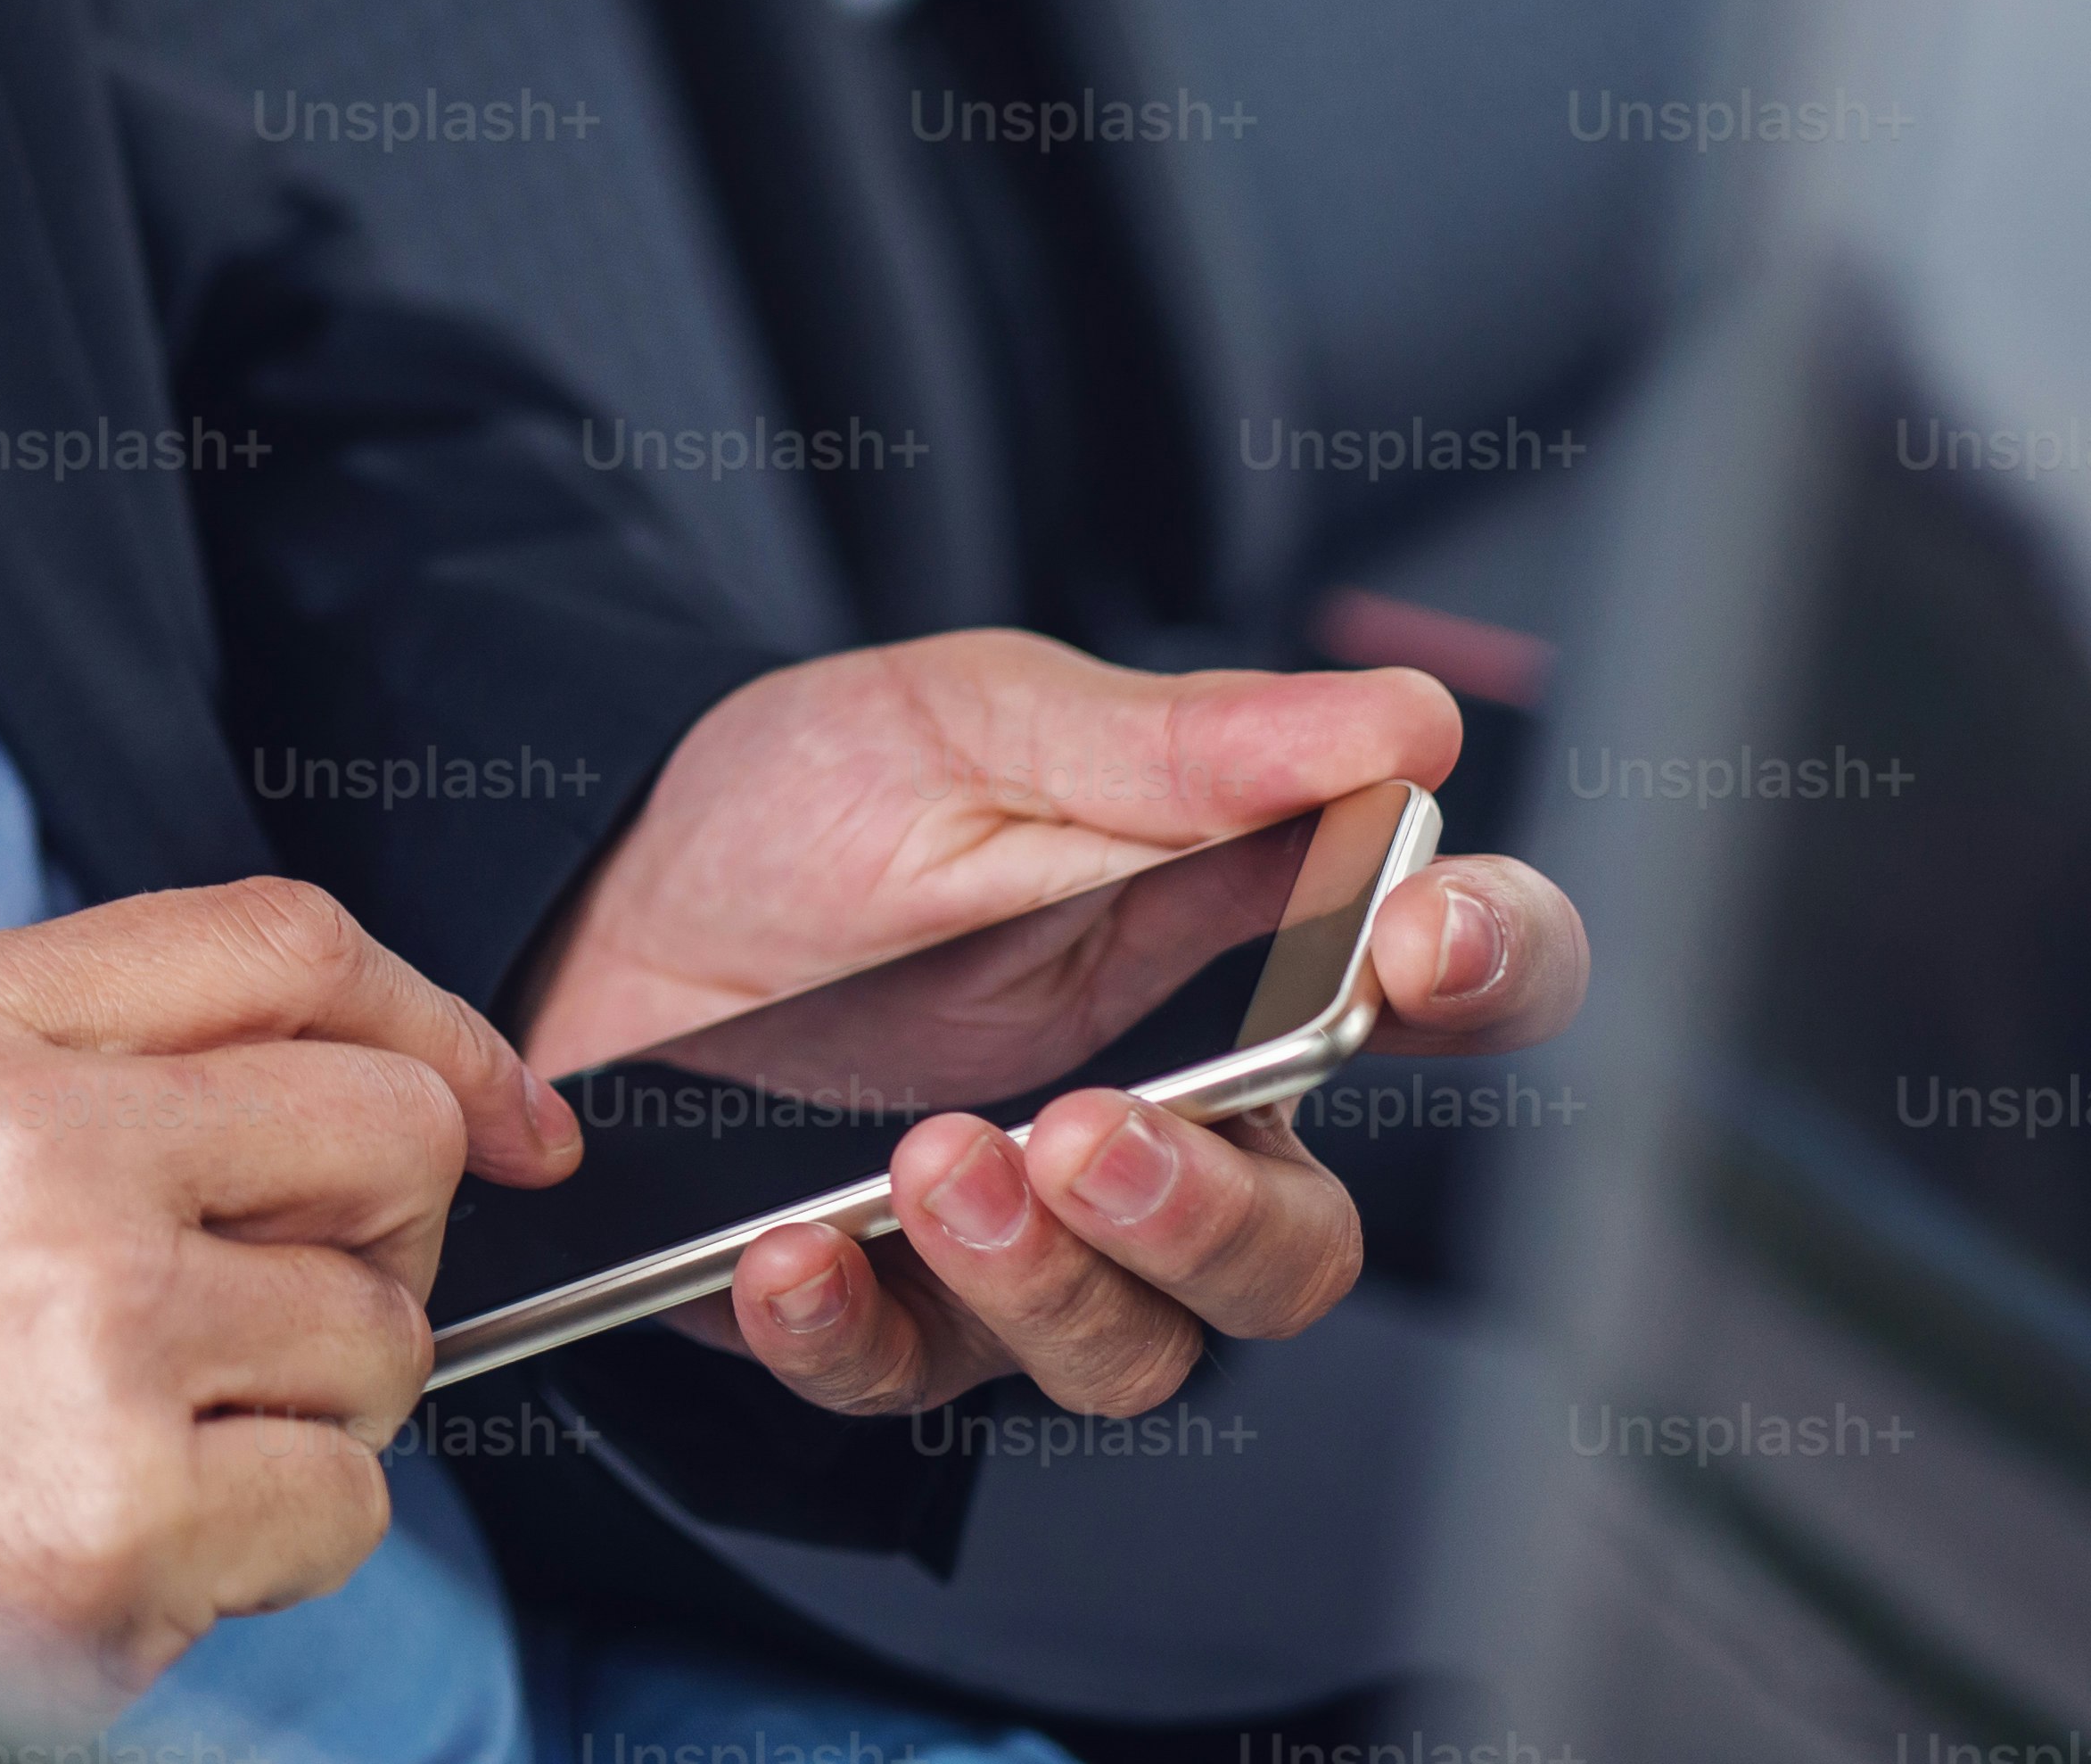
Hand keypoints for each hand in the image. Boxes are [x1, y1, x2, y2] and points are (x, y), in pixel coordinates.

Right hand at [0, 881, 568, 1708]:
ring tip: (171, 1428)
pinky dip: (283, 1537)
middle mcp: (38, 1153)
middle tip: (283, 1303)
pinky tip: (161, 1526)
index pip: (285, 944)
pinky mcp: (134, 1506)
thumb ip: (104, 1047)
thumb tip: (376, 1073)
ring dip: (316, 1403)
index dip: (436, 1023)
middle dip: (385, 1233)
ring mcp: (95, 1329)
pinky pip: (346, 1500)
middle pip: (388, 1133)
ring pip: (384, 1335)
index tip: (503, 1109)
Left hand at [517, 632, 1584, 1429]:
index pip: (1442, 987)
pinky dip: (851, 1326)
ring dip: (1048, 1278)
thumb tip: (1404, 715)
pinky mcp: (891, 1307)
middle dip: (1215, 1213)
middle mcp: (1174, 1126)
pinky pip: (909, 1376)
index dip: (1492, 968)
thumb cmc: (818, 802)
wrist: (599, 891)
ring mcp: (1038, 1239)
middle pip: (1300, 1247)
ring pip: (1139, 1350)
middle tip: (1090, 1128)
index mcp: (1239, 958)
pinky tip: (791, 1254)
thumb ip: (1184, 747)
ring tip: (931, 1163)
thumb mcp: (980, 726)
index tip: (1418, 943)